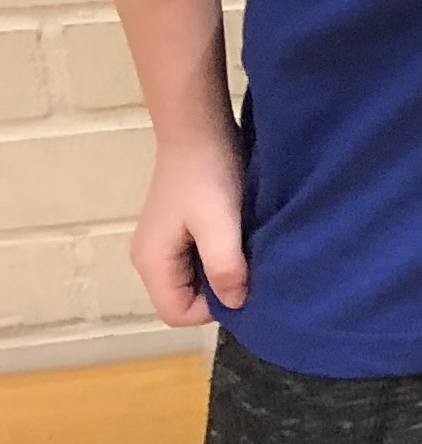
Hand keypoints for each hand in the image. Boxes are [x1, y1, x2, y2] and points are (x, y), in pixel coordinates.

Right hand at [132, 132, 247, 326]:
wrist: (198, 130)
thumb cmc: (209, 176)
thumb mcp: (221, 223)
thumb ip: (225, 266)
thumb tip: (236, 303)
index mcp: (151, 263)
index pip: (176, 314)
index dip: (212, 308)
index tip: (243, 283)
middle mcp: (148, 259)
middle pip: (182, 298)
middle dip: (218, 291)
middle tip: (250, 268)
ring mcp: (159, 244)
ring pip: (191, 279)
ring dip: (219, 272)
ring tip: (246, 251)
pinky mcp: (174, 230)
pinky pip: (194, 260)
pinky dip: (216, 256)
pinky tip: (237, 238)